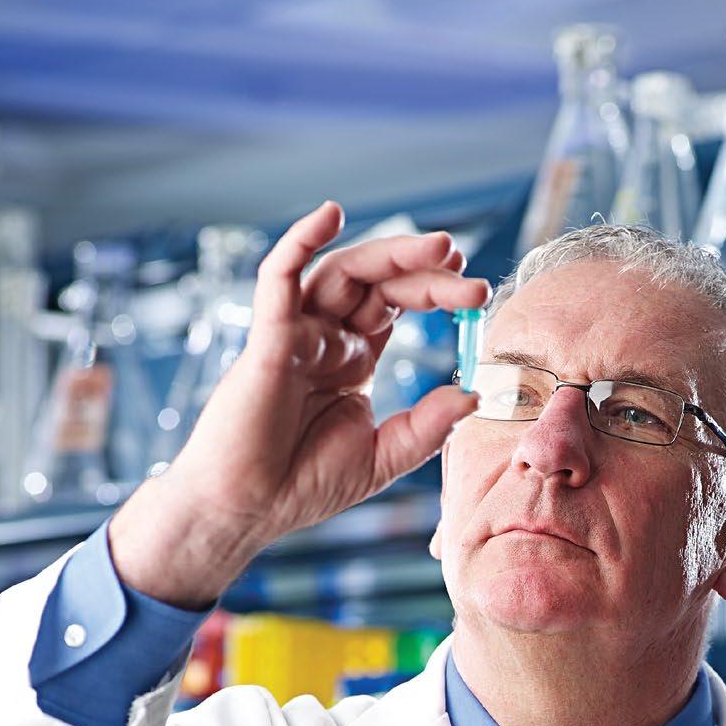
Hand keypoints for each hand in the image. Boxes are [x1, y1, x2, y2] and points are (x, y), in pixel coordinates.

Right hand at [111, 201, 488, 599]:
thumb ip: (428, 428)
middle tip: (464, 264)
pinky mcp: (267, 340)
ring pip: (340, 273)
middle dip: (423, 269)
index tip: (478, 296)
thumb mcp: (383, 458)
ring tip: (436, 246)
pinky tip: (329, 214)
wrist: (247, 511)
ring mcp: (294, 335)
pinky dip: (300, 242)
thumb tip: (471, 394)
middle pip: (376, 283)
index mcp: (352, 360)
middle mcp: (325, 339)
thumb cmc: (302, 486)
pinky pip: (278, 278)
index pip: (397, 307)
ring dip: (388, 253)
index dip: (436, 293)